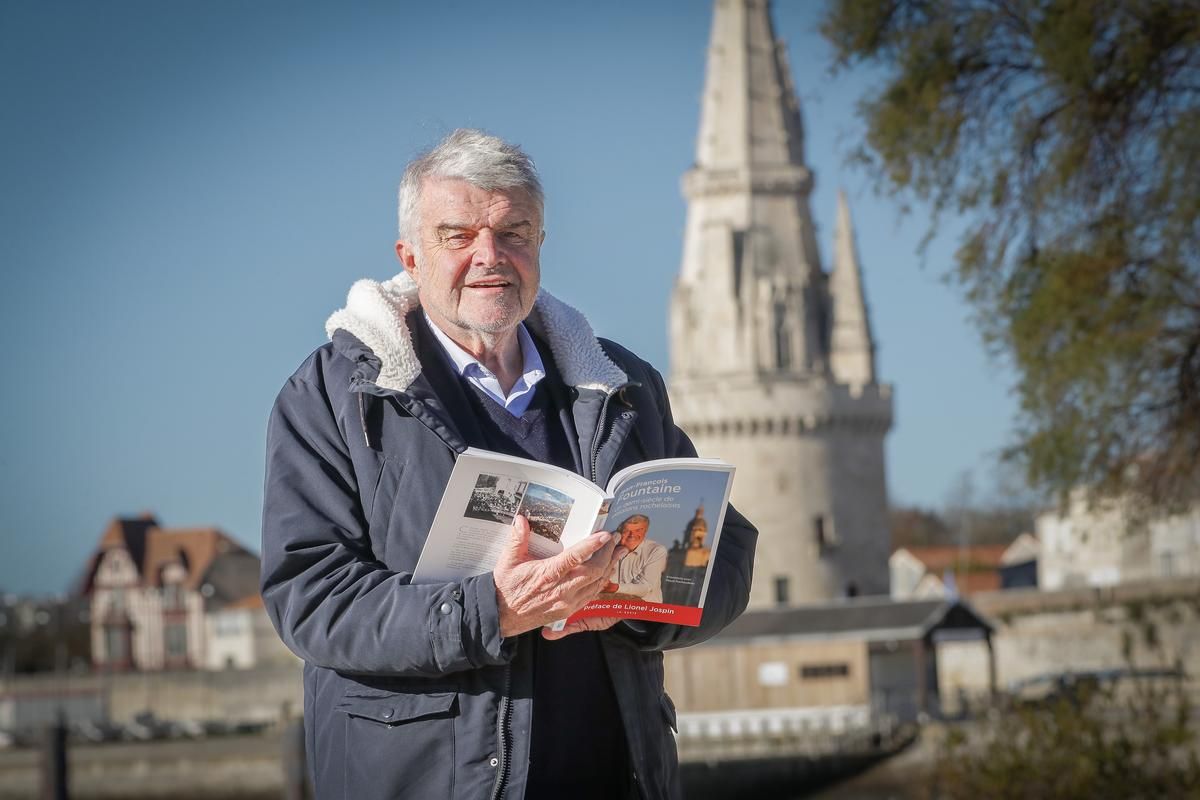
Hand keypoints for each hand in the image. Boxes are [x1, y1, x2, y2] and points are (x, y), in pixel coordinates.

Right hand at [494, 517, 623, 637]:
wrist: (502, 616)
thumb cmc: (506, 588)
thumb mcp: (508, 561)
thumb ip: (517, 539)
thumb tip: (521, 519)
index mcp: (548, 575)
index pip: (576, 558)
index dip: (593, 545)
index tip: (605, 535)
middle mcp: (561, 590)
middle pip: (594, 571)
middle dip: (608, 554)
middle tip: (616, 540)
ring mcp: (567, 602)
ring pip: (596, 584)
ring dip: (610, 567)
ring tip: (619, 553)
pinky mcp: (568, 610)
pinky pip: (591, 595)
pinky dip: (601, 582)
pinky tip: (606, 573)